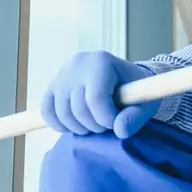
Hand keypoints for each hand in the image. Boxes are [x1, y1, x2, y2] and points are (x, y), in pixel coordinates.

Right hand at [42, 51, 156, 137]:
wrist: (119, 78)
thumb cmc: (133, 91)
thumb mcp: (143, 102)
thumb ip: (135, 117)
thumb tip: (119, 130)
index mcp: (101, 61)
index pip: (96, 99)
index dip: (106, 119)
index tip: (116, 123)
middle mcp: (77, 63)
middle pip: (78, 108)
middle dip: (94, 126)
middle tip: (106, 125)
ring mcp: (61, 74)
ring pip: (62, 113)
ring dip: (78, 128)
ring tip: (93, 125)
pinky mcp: (52, 85)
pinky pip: (47, 110)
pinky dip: (58, 124)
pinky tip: (72, 127)